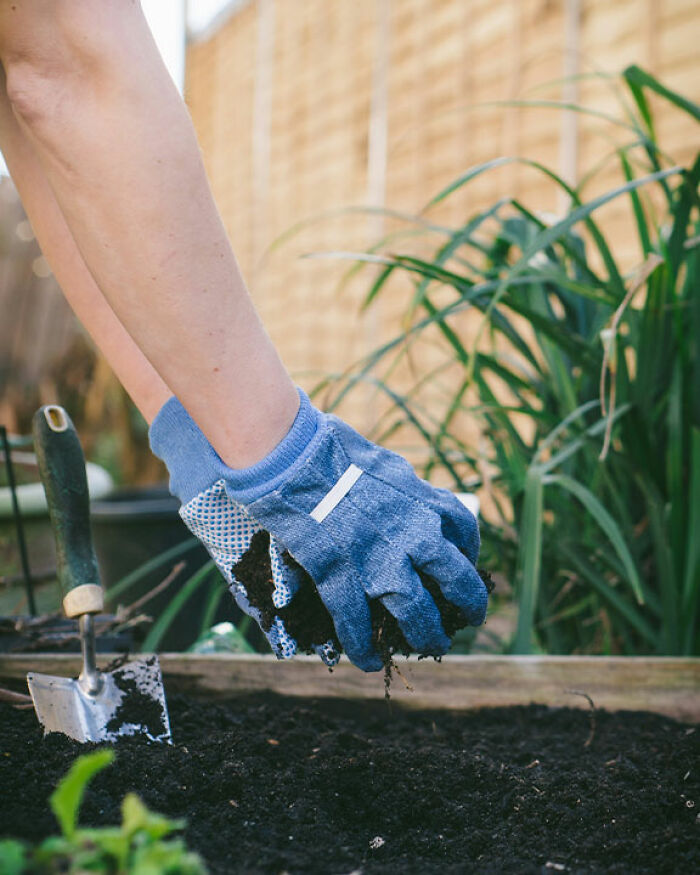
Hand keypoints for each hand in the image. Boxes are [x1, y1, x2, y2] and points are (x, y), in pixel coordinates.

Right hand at [150, 389, 488, 671]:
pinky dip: (362, 645)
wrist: (293, 454)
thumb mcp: (382, 462)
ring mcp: (377, 558)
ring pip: (414, 610)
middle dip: (467, 604)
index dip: (468, 552)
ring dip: (425, 634)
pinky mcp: (339, 573)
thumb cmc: (332, 449)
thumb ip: (399, 485)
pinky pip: (356, 620)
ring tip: (430, 647)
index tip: (464, 561)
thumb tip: (403, 490)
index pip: (463, 530)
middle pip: (456, 579)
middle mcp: (412, 532)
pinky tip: (365, 659)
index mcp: (422, 500)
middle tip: (467, 618)